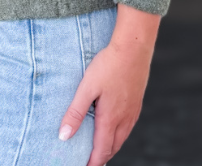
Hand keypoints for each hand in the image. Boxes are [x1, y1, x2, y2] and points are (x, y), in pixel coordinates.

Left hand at [58, 35, 154, 165]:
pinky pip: (128, 126)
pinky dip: (119, 134)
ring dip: (111, 146)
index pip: (102, 150)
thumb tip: (63, 136)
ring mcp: (133, 111)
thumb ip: (75, 112)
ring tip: (100, 148)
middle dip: (102, 156)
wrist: (133, 47)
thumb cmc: (109, 65)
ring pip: (122, 137)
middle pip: (113, 147)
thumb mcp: (87, 87)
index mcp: (110, 119)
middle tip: (91, 160)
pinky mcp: (137, 101)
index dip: (93, 162)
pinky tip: (114, 127)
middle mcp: (124, 119)